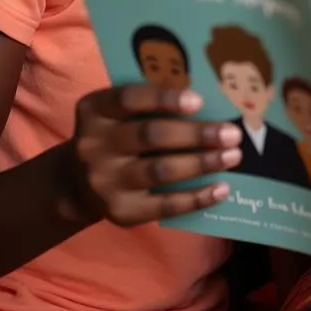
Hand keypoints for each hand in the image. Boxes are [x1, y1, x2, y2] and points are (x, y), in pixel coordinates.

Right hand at [66, 85, 241, 226]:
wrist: (77, 183)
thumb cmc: (116, 134)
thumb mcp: (119, 112)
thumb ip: (152, 102)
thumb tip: (211, 101)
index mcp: (96, 110)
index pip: (130, 99)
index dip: (166, 98)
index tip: (200, 101)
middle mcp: (95, 145)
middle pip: (151, 136)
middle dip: (197, 134)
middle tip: (232, 133)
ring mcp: (106, 181)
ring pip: (161, 170)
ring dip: (203, 163)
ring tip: (233, 156)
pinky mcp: (120, 212)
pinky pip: (164, 206)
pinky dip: (197, 197)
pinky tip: (222, 188)